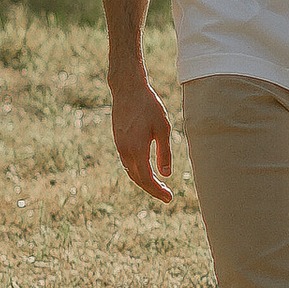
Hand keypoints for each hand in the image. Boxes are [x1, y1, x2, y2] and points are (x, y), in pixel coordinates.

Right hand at [110, 72, 174, 203]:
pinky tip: (147, 170)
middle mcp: (125, 151)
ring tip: (159, 186)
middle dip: (152, 189)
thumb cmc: (148, 105)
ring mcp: (119, 146)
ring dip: (144, 181)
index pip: (147, 179)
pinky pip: (127, 162)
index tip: (169, 198)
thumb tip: (166, 175)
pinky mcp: (119, 140)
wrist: (128, 89)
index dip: (158, 191)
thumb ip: (164, 153)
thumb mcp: (162, 128)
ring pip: (131, 171)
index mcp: (136, 150)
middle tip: (167, 196)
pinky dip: (138, 171)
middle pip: (137, 179)